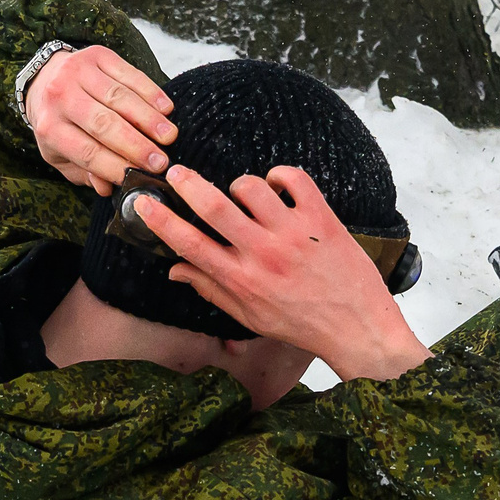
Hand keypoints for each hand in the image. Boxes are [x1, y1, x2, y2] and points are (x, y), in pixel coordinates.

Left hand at [25, 45, 174, 195]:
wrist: (45, 79)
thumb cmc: (59, 123)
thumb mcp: (61, 154)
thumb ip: (83, 173)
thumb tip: (107, 187)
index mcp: (49, 128)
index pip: (87, 152)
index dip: (116, 166)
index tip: (141, 177)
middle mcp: (59, 97)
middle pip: (104, 124)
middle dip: (137, 146)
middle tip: (161, 162)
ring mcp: (78, 72)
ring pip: (120, 98)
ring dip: (149, 120)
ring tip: (169, 136)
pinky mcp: (97, 55)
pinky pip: (129, 74)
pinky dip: (151, 93)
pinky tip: (166, 109)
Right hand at [133, 165, 429, 383]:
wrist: (356, 327)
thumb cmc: (301, 324)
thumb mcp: (249, 316)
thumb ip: (211, 289)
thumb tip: (174, 270)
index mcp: (241, 280)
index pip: (189, 244)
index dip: (160, 219)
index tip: (142, 202)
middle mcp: (264, 254)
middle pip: (214, 206)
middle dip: (187, 184)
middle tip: (175, 172)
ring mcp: (294, 234)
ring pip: (251, 188)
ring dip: (240, 185)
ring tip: (243, 195)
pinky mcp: (321, 219)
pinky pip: (294, 179)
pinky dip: (280, 174)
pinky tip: (277, 186)